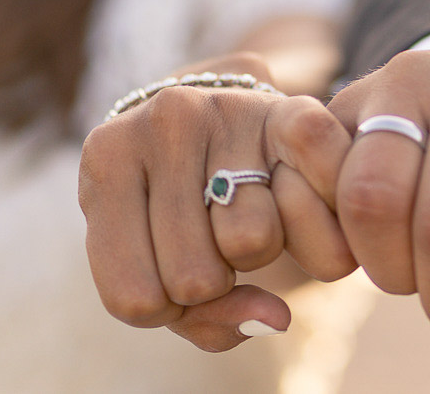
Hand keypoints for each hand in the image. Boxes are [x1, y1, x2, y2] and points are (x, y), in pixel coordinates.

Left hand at [79, 53, 357, 350]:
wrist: (215, 113)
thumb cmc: (176, 210)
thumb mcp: (157, 261)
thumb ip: (205, 319)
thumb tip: (278, 316)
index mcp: (106, 163)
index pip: (134, 299)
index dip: (164, 307)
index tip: (168, 270)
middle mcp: (160, 123)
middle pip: (195, 279)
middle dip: (214, 278)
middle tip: (213, 237)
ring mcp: (226, 110)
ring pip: (253, 244)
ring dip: (264, 251)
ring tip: (247, 213)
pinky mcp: (287, 109)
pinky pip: (309, 180)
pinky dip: (323, 218)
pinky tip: (302, 205)